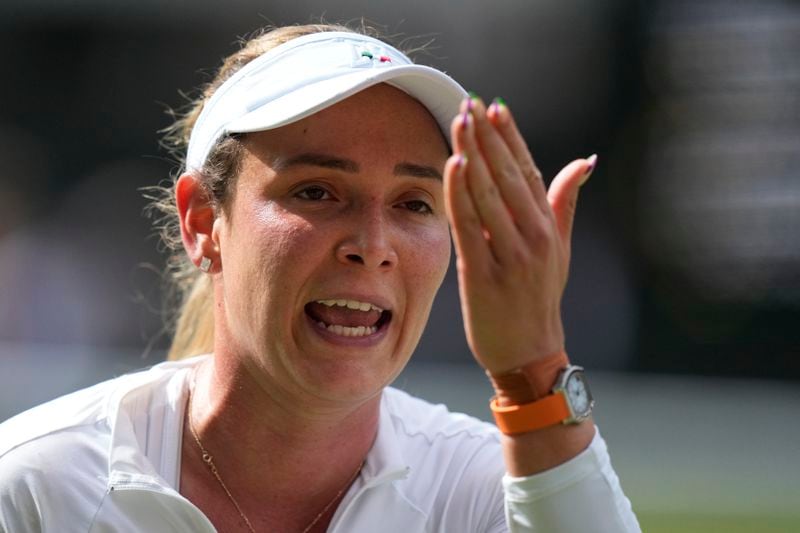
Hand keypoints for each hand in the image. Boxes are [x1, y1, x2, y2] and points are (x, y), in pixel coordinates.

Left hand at [443, 96, 594, 374]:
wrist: (529, 352)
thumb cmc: (540, 298)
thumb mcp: (560, 249)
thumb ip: (565, 202)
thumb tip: (585, 160)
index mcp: (548, 227)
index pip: (529, 170)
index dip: (512, 137)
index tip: (495, 106)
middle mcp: (533, 237)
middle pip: (507, 175)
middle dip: (487, 137)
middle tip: (469, 103)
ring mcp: (510, 255)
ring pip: (488, 194)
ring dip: (472, 154)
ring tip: (459, 122)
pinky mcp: (484, 275)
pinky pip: (470, 226)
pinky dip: (460, 193)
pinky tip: (452, 165)